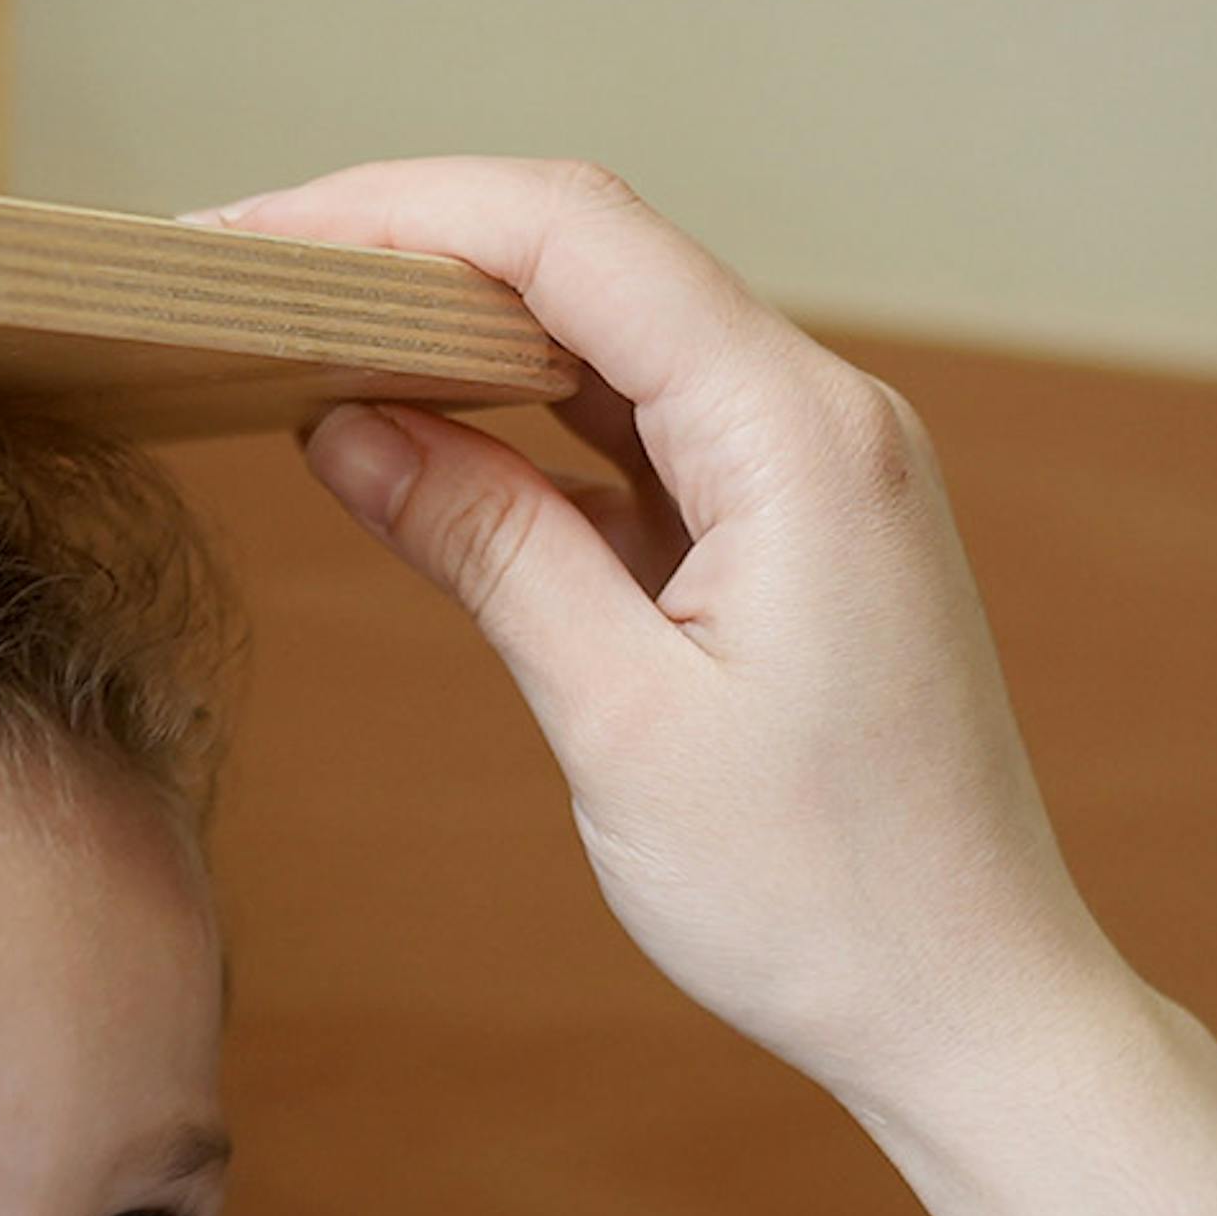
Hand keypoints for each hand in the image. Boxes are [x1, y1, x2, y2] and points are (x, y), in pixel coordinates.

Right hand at [204, 157, 1121, 1112]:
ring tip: (303, 344)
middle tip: (243, 285)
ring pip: (612, 334)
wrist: (973, 1004)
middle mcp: (823, 414)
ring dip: (461, 330)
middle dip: (410, 248)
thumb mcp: (618, 720)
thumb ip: (486, 545)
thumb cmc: (821, 894)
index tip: (245, 238)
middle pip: (589, 254)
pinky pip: (642, 425)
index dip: (393, 211)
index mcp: (795, 434)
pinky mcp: (795, 525)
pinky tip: (419, 444)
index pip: (569, 236)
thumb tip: (347, 421)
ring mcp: (815, 465)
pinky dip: (525, 422)